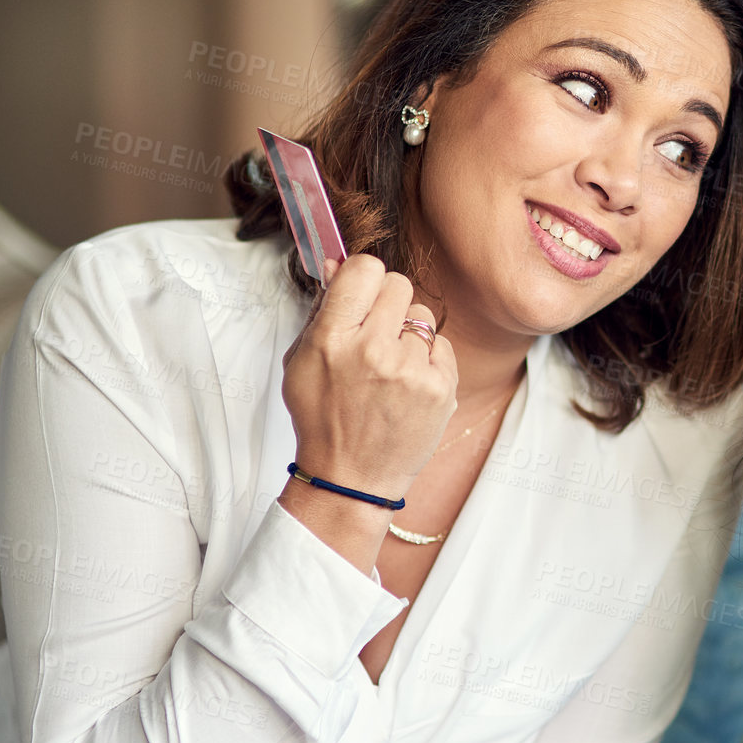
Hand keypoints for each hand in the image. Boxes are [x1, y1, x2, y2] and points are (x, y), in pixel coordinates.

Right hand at [281, 254, 457, 502]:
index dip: (363, 275)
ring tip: (390, 367)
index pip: (363, 268)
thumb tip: (338, 265)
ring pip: (422, 315)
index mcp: (332, 339)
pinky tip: (408, 385)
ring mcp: (410, 370)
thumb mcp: (302, 362)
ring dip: (408, 334)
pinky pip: (441, 345)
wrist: (351, 478)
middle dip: (387, 303)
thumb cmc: (323, 419)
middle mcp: (372, 350)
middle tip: (376, 332)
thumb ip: (322, 310)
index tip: (362, 291)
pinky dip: (427, 360)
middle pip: (398, 283)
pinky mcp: (440, 387)